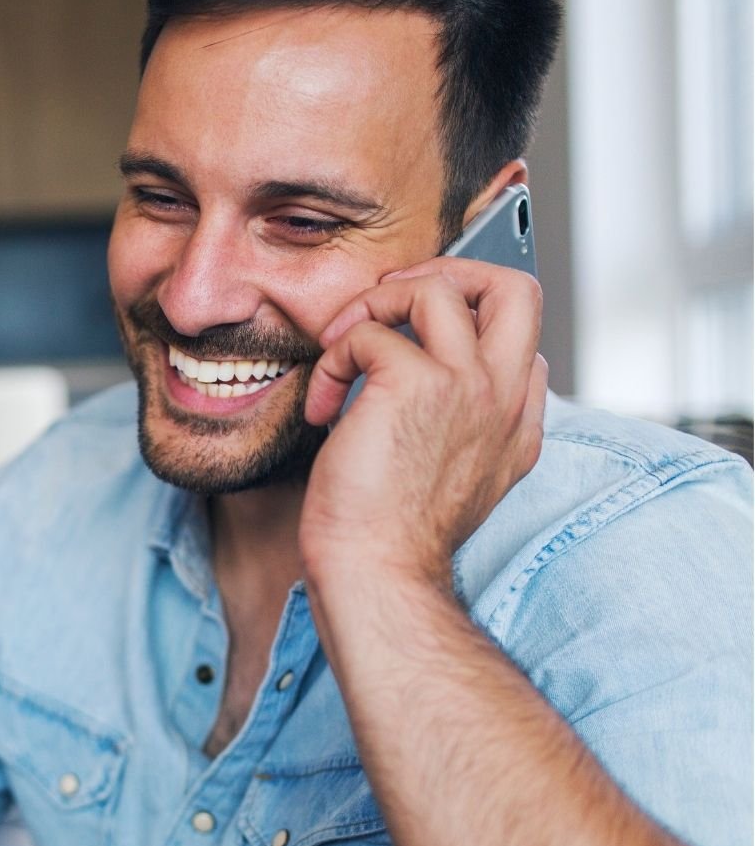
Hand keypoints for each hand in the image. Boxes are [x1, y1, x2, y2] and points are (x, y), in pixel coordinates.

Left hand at [299, 257, 546, 590]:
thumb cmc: (393, 538)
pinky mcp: (415, 383)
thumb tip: (432, 391)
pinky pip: (368, 332)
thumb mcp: (452, 484)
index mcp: (515, 424)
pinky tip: (322, 404)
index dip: (466, 327)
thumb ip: (462, 432)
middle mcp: (502, 398)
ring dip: (376, 304)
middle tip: (392, 305)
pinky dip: (333, 358)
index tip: (410, 351)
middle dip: (448, 272)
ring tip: (343, 346)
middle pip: (513, 288)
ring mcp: (467, 385)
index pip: (523, 340)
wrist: (379, 573)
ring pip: (438, 286)